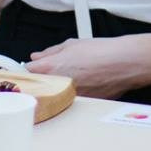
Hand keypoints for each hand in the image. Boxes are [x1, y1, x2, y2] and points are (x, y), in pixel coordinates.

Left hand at [26, 33, 150, 100]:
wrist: (125, 63)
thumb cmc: (102, 52)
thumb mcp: (72, 44)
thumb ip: (50, 52)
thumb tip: (37, 57)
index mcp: (51, 68)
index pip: (26, 73)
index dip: (26, 71)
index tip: (27, 71)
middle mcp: (57, 85)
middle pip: (39, 86)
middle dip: (41, 81)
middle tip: (51, 74)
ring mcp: (68, 97)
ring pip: (55, 95)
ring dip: (57, 89)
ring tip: (74, 77)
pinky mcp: (81, 105)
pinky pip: (70, 100)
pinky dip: (73, 94)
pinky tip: (84, 84)